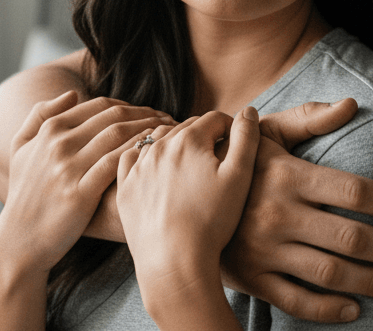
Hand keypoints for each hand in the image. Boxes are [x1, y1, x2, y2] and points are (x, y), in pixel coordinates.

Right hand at [0, 91, 174, 275]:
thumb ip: (40, 115)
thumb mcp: (20, 149)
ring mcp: (68, 168)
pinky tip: (154, 155)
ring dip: (148, 129)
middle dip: (146, 114)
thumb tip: (72, 93)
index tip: (149, 112)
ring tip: (168, 134)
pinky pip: (115, 163)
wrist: (21, 240)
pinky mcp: (80, 193)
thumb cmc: (25, 194)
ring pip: (118, 135)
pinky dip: (138, 153)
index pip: (100, 105)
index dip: (130, 105)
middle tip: (168, 119)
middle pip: (114, 116)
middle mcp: (58, 144)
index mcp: (49, 130)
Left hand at [117, 108, 260, 328]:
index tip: (237, 142)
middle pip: (186, 128)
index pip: (214, 119)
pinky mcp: (125, 188)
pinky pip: (130, 159)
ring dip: (175, 144)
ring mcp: (138, 167)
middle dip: (203, 135)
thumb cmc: (211, 221)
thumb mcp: (239, 177)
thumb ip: (246, 137)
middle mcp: (158, 146)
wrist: (174, 262)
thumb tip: (248, 111)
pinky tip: (155, 168)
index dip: (230, 127)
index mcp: (188, 139)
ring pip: (158, 141)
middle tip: (217, 154)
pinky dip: (144, 157)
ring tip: (189, 162)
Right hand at [220, 99, 372, 322]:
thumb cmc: (239, 163)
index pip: (354, 191)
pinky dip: (330, 310)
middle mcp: (277, 214)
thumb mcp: (267, 133)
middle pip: (351, 236)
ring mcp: (264, 251)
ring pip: (331, 273)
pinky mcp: (253, 279)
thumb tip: (353, 105)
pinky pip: (298, 302)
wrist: (180, 201)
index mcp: (287, 176)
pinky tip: (355, 309)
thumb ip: (310, 119)